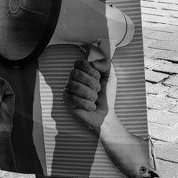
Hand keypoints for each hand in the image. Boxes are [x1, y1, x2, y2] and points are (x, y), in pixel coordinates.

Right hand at [65, 56, 154, 177]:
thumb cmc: (106, 95)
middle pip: (75, 73)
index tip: (98, 76)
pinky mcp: (67, 102)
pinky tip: (91, 106)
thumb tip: (93, 63)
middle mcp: (73, 79)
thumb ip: (106, 65)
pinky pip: (73, 99)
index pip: (78, 63)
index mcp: (82, 71)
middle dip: (91, 82)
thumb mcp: (111, 76)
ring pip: (74, 86)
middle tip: (98, 90)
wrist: (105, 114)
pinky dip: (86, 104)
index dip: (89, 69)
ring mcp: (68, 90)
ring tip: (95, 99)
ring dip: (89, 94)